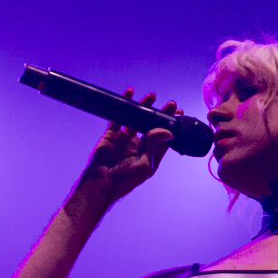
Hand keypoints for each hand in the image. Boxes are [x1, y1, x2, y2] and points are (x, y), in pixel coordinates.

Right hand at [77, 89, 177, 204]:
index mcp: (149, 157)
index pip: (163, 139)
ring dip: (143, 108)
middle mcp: (138, 148)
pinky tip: (130, 93)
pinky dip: (124, 104)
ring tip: (152, 96)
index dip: (171, 127)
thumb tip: (168, 131)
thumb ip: (153, 145)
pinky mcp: (111, 135)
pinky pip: (118, 116)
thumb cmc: (124, 180)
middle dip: (160, 115)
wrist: (99, 184)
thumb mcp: (144, 164)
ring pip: (136, 120)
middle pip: (151, 127)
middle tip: (170, 104)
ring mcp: (124, 141)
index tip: (179, 115)